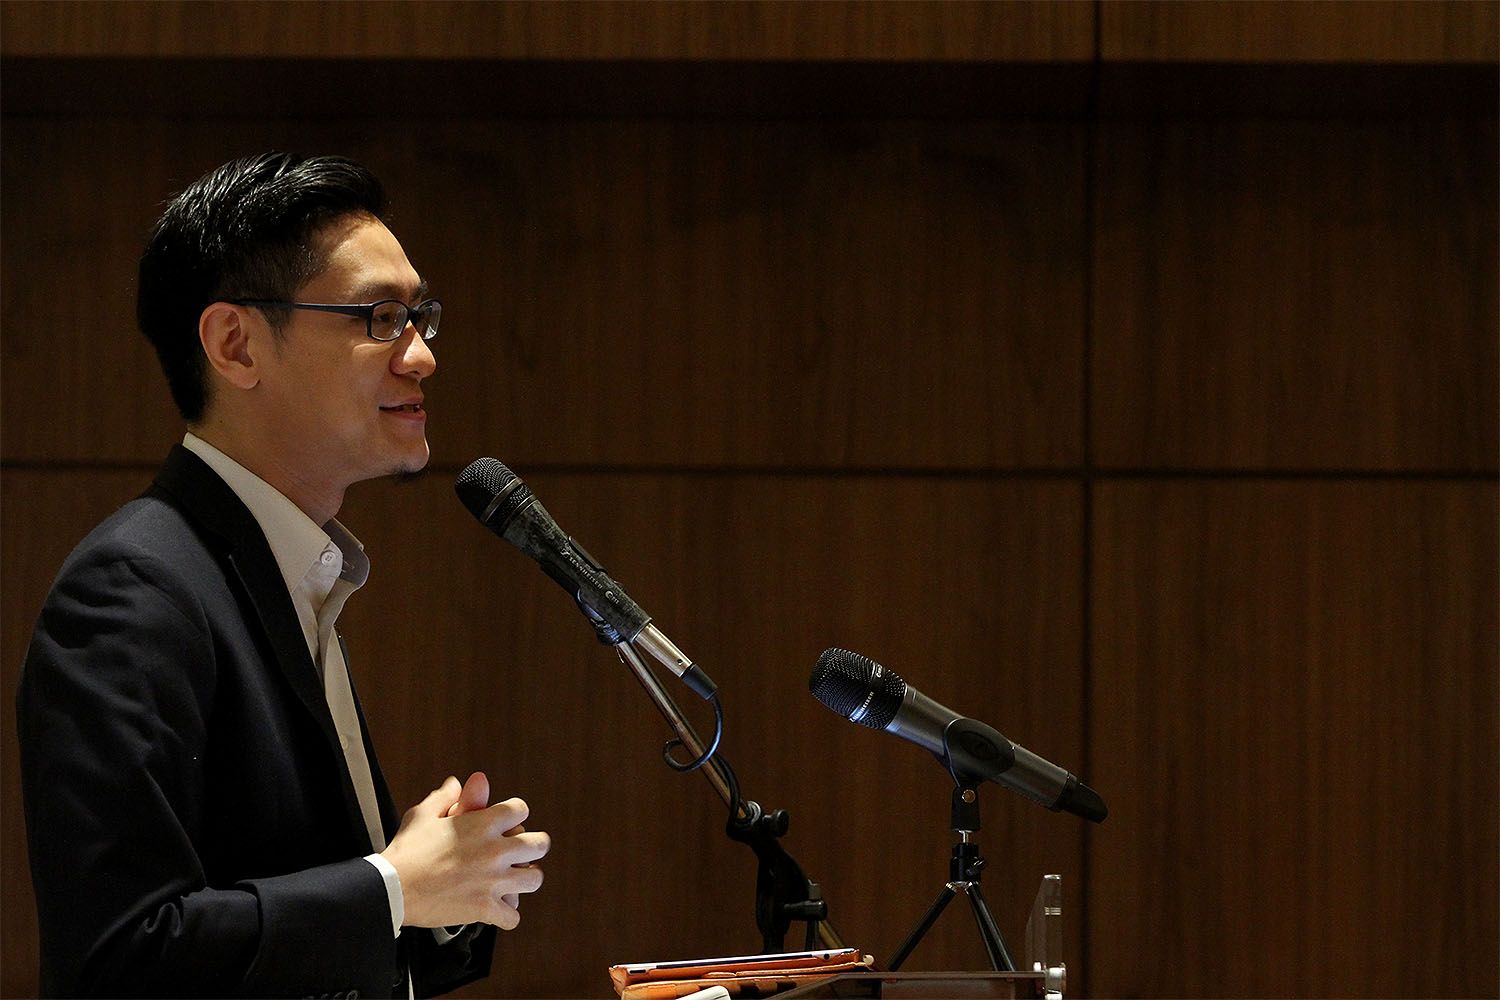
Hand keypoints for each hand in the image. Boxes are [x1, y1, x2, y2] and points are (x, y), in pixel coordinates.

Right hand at [381, 773, 549, 929]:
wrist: (391, 888)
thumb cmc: (406, 850)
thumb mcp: (423, 814)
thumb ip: (445, 796)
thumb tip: (457, 783)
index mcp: (483, 824)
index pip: (521, 809)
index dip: (514, 813)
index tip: (507, 821)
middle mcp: (495, 851)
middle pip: (540, 843)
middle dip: (534, 845)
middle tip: (523, 851)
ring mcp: (493, 881)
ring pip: (534, 879)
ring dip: (526, 878)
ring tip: (515, 878)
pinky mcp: (484, 908)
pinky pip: (512, 916)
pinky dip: (506, 915)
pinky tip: (497, 909)